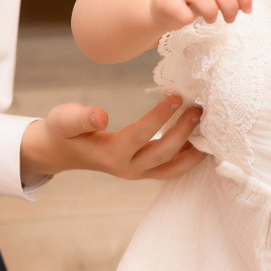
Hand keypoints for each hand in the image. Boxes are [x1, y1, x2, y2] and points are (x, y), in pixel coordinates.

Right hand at [20, 94, 206, 179]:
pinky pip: (171, 168)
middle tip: (199, 109)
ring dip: (193, 151)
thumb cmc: (63, 130)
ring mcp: (137, 173)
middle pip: (163, 154)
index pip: (141, 135)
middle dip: (184, 132)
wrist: (61, 151)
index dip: (160, 117)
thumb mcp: (64, 119)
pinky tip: (200, 139)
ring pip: (172, 169)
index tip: (176, 96)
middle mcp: (127, 169)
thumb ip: (81, 118)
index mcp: (110, 155)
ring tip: (209, 129)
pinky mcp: (144, 171)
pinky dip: (188, 157)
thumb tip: (100, 116)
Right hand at [148, 0, 252, 31]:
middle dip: (230, 8)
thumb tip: (245, 5)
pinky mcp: (165, 0)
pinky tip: (189, 19)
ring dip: (211, 12)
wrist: (160, 1)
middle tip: (229, 19)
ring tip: (211, 20)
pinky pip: (181, 10)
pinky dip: (189, 18)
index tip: (246, 10)